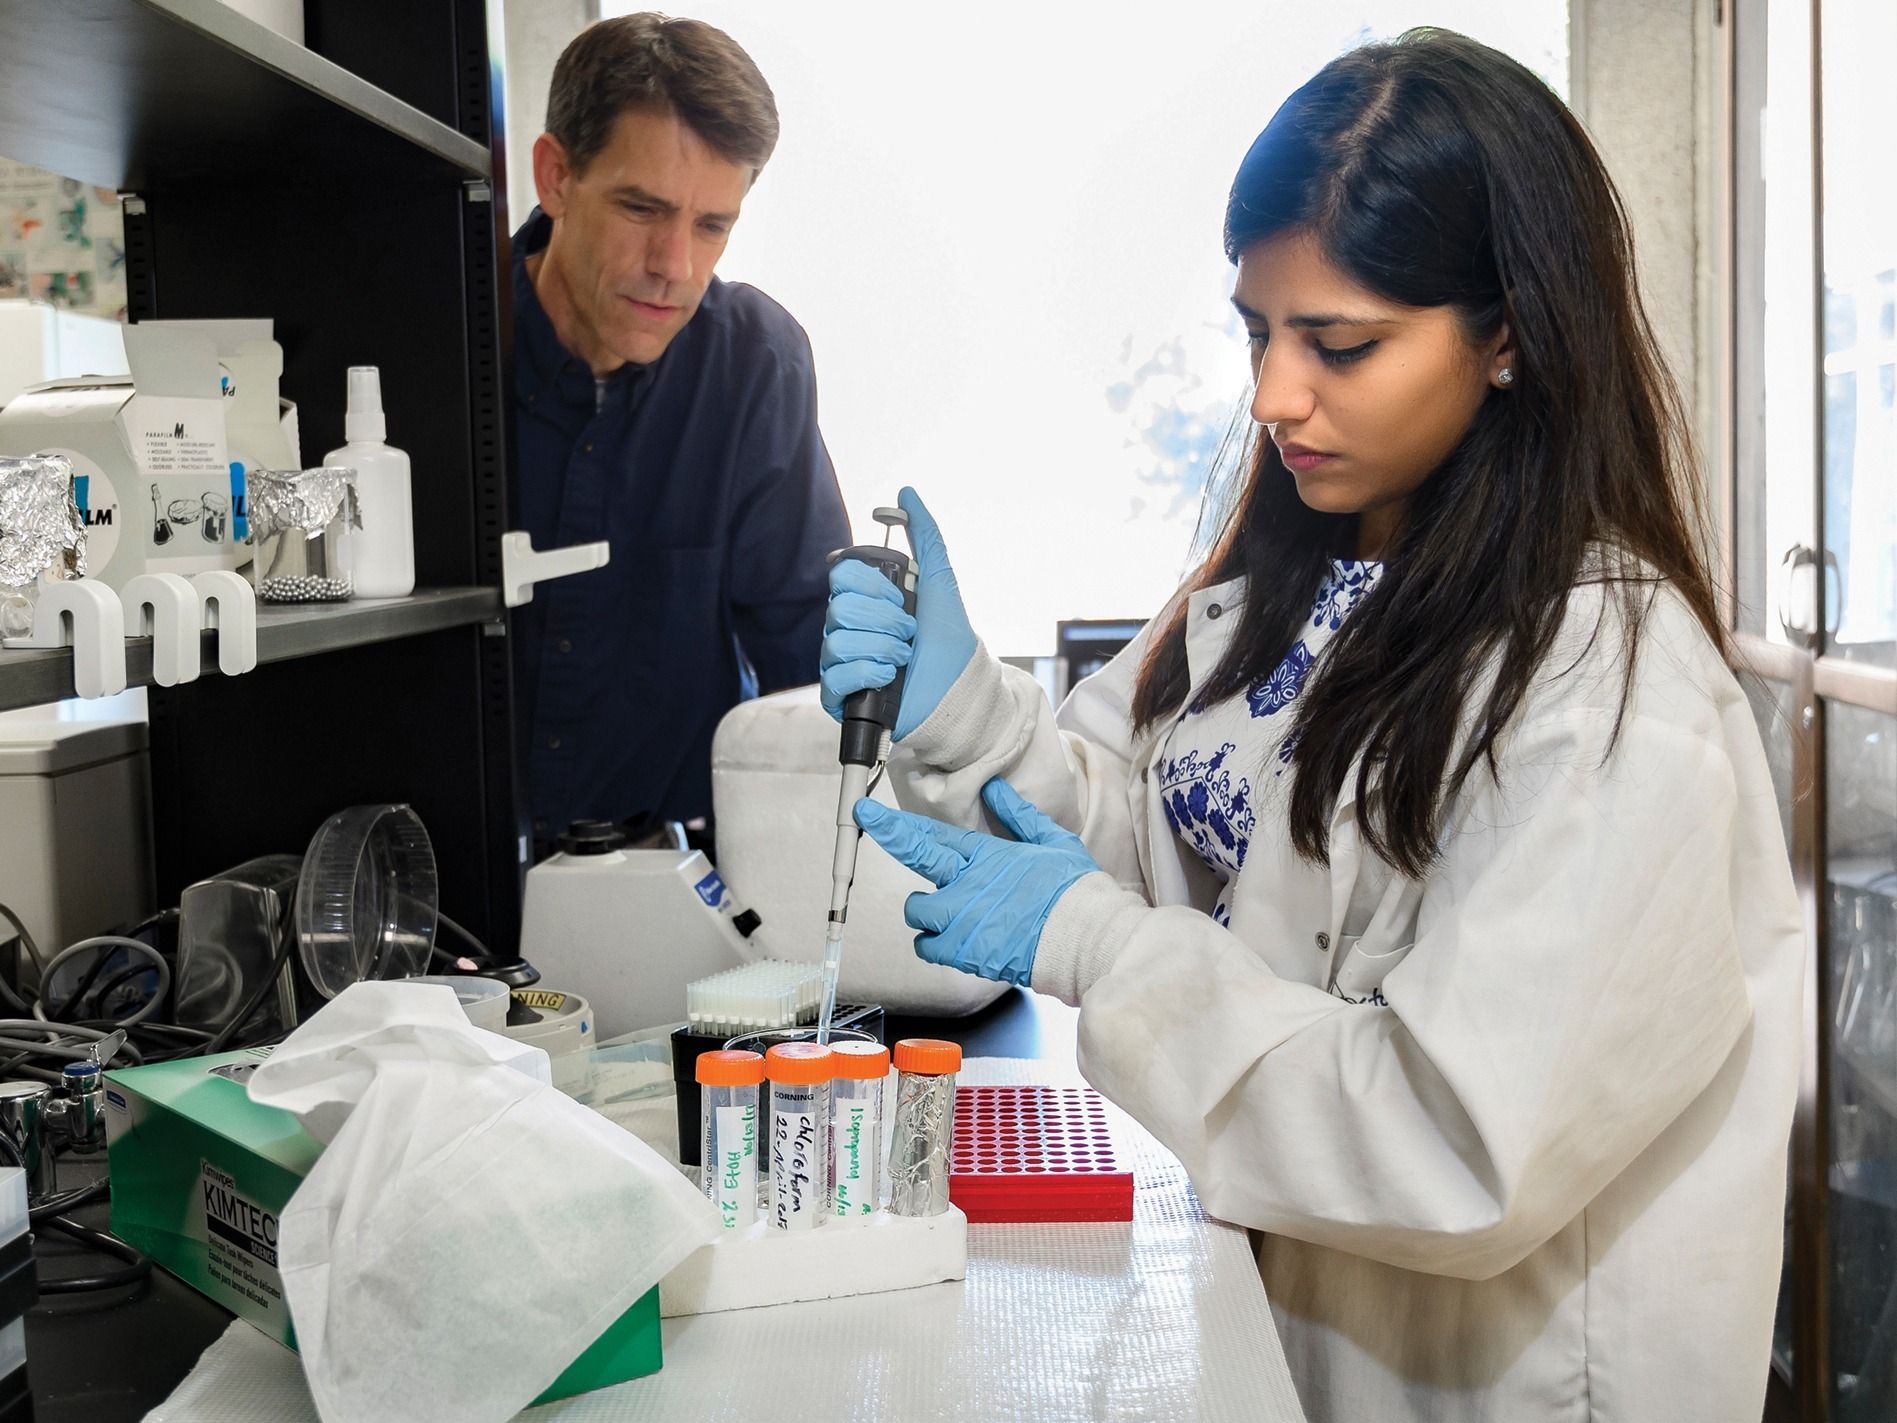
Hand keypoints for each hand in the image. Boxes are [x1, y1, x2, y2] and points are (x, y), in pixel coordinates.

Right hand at [820, 486, 976, 739]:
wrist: (959, 693)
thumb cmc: (949, 641)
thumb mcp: (940, 582)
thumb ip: (925, 537)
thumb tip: (906, 494)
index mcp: (865, 601)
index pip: (841, 576)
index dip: (872, 587)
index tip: (901, 599)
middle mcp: (848, 628)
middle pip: (838, 608)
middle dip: (884, 621)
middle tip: (909, 633)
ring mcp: (841, 662)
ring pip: (836, 641)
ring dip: (881, 649)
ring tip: (903, 659)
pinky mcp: (840, 696)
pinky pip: (834, 677)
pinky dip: (867, 674)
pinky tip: (889, 678)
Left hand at [855, 778, 1098, 985]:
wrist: (1084, 937)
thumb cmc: (1074, 890)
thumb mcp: (1051, 841)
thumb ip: (1017, 815)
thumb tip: (992, 788)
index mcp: (986, 855)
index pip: (932, 834)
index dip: (896, 823)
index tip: (868, 810)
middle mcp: (966, 884)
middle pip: (914, 857)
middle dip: (890, 837)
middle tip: (870, 821)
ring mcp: (961, 920)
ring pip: (916, 910)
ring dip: (925, 909)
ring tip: (945, 911)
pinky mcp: (963, 953)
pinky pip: (927, 947)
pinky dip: (932, 944)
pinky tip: (949, 939)